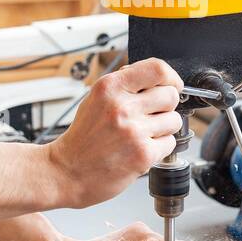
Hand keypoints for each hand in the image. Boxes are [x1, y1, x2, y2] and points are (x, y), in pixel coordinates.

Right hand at [43, 58, 183, 208]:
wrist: (67, 172)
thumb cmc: (83, 137)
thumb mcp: (96, 99)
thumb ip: (125, 85)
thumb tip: (157, 77)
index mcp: (110, 87)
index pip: (157, 69)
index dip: (171, 78)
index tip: (171, 86)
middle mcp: (122, 106)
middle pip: (171, 95)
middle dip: (165, 107)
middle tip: (149, 117)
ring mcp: (134, 131)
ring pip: (174, 120)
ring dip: (163, 128)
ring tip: (142, 135)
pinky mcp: (143, 154)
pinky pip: (170, 143)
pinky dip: (159, 148)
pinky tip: (140, 149)